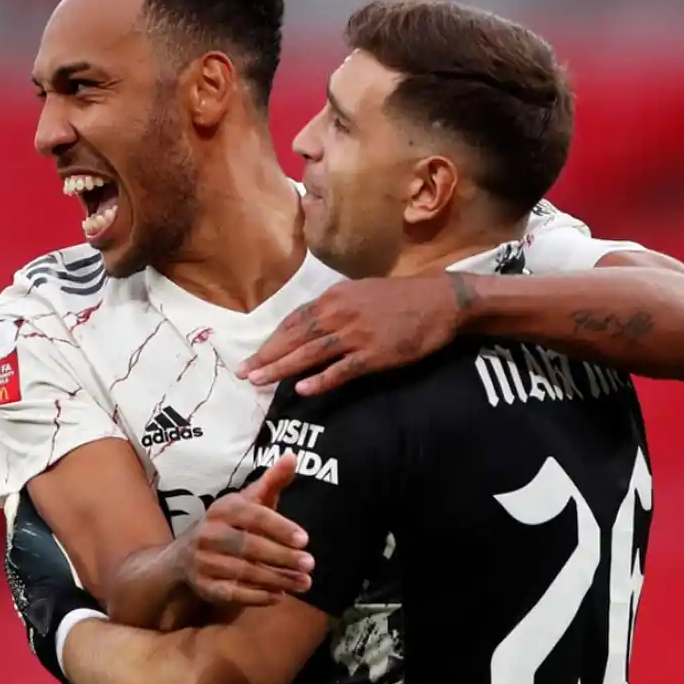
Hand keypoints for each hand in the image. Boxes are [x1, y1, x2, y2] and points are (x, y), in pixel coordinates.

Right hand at [178, 454, 311, 605]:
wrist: (185, 557)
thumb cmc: (230, 526)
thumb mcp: (248, 502)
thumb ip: (271, 482)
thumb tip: (293, 456)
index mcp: (223, 509)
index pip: (253, 516)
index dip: (279, 527)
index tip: (305, 539)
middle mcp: (209, 534)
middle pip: (249, 546)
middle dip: (283, 557)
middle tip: (310, 564)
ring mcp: (204, 561)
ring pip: (245, 572)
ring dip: (277, 579)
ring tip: (304, 582)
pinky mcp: (204, 586)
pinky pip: (233, 594)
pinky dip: (257, 597)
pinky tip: (278, 596)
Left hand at [237, 274, 476, 395]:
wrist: (439, 301)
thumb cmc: (399, 298)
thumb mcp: (359, 292)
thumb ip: (333, 307)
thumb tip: (307, 325)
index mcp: (333, 298)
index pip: (293, 321)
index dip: (271, 340)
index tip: (254, 355)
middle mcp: (339, 314)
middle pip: (294, 338)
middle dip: (267, 356)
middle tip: (244, 373)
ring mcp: (357, 334)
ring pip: (310, 354)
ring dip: (281, 368)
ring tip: (259, 381)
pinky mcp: (375, 354)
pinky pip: (342, 370)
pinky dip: (321, 380)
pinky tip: (302, 390)